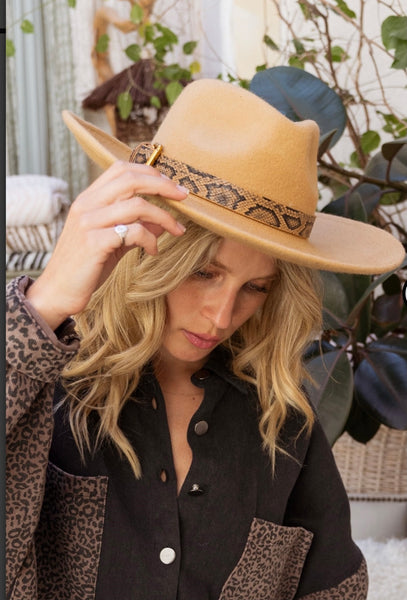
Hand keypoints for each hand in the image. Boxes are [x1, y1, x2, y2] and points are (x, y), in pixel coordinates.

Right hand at [26, 161, 188, 329]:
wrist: (58, 292)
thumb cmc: (86, 266)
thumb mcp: (112, 241)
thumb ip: (134, 227)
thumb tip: (162, 220)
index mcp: (89, 199)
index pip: (121, 169)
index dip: (150, 172)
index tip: (172, 186)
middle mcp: (87, 205)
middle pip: (131, 179)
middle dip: (163, 186)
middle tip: (184, 198)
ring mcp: (89, 222)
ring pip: (137, 205)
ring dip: (164, 217)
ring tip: (177, 231)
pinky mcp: (94, 243)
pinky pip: (133, 232)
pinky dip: (151, 240)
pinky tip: (153, 251)